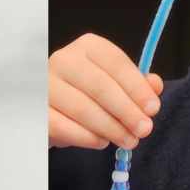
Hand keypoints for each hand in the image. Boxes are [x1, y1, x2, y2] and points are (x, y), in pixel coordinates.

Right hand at [49, 33, 164, 149]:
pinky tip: (101, 142)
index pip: (116, 63)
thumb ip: (136, 83)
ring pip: (83, 108)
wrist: (51, 107)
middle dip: (127, 111)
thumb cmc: (87, 93)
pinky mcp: (35, 110)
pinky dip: (87, 137)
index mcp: (88, 47)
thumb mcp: (114, 83)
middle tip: (144, 130)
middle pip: (101, 87)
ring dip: (111, 128)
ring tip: (128, 141)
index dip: (137, 87)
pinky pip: (63, 126)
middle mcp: (63, 60)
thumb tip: (154, 85)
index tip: (153, 109)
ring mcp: (45, 84)